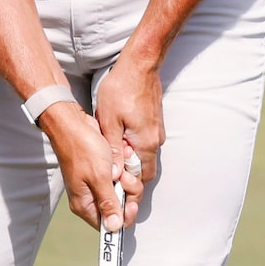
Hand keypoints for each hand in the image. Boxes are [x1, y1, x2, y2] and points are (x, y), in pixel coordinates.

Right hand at [39, 103, 130, 228]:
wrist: (74, 124)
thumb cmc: (82, 148)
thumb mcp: (99, 177)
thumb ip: (108, 202)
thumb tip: (113, 227)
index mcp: (85, 204)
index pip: (109, 225)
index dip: (124, 216)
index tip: (132, 203)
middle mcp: (90, 197)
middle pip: (120, 207)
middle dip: (129, 193)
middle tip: (125, 177)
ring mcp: (96, 185)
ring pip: (123, 191)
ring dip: (128, 178)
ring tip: (123, 164)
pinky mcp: (102, 173)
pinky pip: (121, 178)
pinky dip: (125, 169)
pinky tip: (122, 158)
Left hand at [91, 52, 164, 220]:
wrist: (141, 66)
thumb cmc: (122, 90)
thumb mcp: (109, 121)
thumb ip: (111, 150)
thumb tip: (111, 174)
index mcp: (144, 144)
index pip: (140, 179)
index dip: (129, 192)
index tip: (118, 199)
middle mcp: (154, 142)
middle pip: (143, 172)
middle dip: (129, 181)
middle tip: (112, 185)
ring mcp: (156, 133)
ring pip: (143, 159)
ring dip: (128, 165)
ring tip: (110, 163)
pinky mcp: (153, 125)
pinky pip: (143, 146)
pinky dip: (132, 152)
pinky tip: (117, 145)